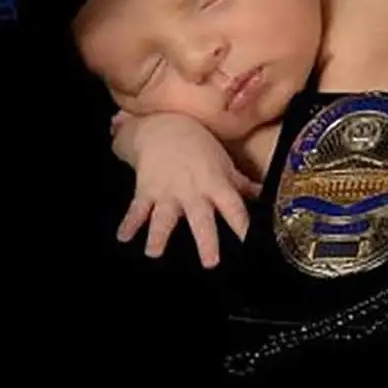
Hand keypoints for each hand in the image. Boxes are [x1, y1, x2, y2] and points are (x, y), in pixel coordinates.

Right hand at [112, 112, 260, 267]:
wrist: (166, 125)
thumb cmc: (201, 145)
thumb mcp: (224, 163)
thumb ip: (242, 183)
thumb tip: (264, 194)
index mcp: (216, 185)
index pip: (234, 208)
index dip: (243, 225)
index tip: (251, 243)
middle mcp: (193, 192)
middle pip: (201, 219)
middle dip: (206, 240)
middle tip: (210, 262)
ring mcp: (168, 192)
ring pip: (164, 217)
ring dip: (158, 234)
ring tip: (153, 252)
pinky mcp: (146, 190)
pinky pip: (137, 209)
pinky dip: (129, 223)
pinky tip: (123, 237)